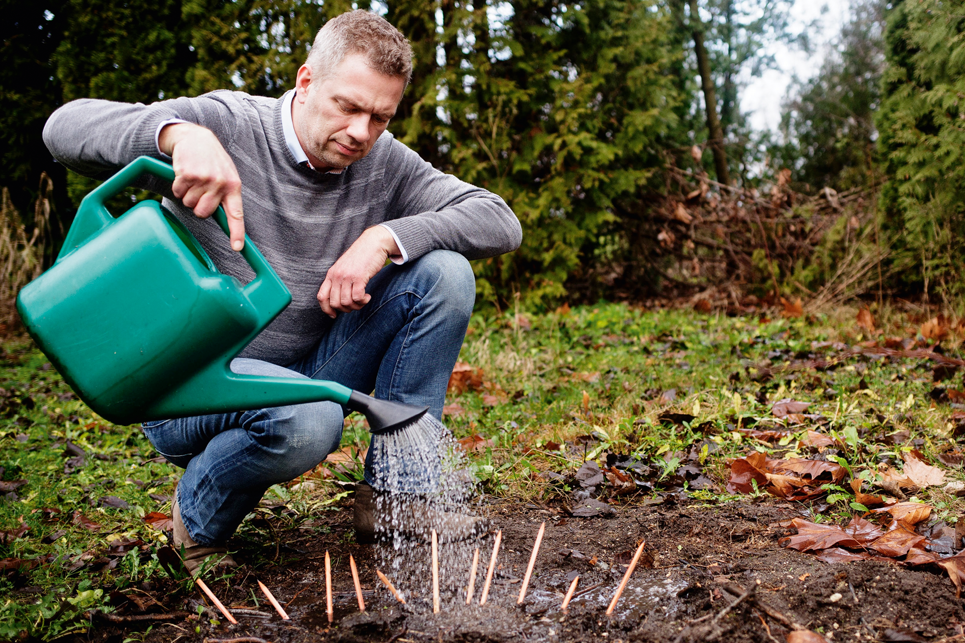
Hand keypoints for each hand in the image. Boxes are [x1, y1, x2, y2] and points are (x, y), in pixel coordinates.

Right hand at [158, 122, 245, 250]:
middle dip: (197, 206)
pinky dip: (177, 186)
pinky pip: (177, 192)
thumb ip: (226, 195)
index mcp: (233, 186)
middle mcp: (220, 183)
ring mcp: (204, 178)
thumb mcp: (226, 175)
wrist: (195, 137)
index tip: (236, 248)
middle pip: (203, 213)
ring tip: (193, 179)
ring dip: (186, 194)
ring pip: (188, 203)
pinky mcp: (187, 174)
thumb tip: (227, 220)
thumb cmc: (212, 161)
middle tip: (199, 192)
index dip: (236, 232)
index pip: (236, 214)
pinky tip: (184, 174)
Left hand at [317, 226, 399, 317]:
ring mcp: (347, 276)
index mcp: (331, 274)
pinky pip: (358, 297)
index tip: (334, 315)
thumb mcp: (344, 268)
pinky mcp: (359, 277)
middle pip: (335, 303)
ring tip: (363, 300)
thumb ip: (339, 280)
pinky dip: (363, 301)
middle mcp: (337, 276)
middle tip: (355, 305)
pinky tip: (367, 296)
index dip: (326, 309)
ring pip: (346, 302)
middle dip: (346, 309)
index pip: (322, 297)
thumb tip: (338, 299)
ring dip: (356, 306)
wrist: (373, 243)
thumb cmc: (360, 257)